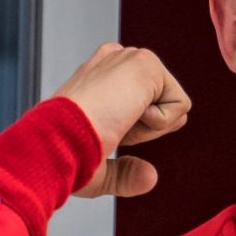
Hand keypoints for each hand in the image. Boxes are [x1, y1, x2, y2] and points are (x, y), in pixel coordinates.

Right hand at [53, 43, 190, 197]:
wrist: (55, 140)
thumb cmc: (63, 155)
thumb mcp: (97, 171)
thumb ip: (125, 172)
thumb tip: (150, 177)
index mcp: (99, 78)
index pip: (144, 103)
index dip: (137, 130)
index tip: (107, 132)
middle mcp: (114, 62)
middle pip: (161, 105)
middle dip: (144, 129)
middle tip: (109, 129)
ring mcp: (129, 58)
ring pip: (171, 106)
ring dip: (148, 129)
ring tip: (114, 122)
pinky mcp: (146, 63)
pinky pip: (180, 105)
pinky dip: (159, 124)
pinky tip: (126, 115)